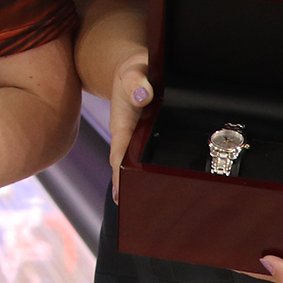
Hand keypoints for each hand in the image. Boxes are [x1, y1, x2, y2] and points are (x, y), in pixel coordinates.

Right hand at [105, 48, 151, 202]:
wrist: (134, 68)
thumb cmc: (135, 69)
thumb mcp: (135, 69)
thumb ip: (137, 80)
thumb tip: (143, 95)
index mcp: (122, 123)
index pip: (119, 153)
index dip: (120, 175)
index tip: (120, 195)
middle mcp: (127, 136)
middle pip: (125, 167)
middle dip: (128, 189)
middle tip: (137, 215)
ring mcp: (137, 140)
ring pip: (137, 166)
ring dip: (140, 185)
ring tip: (149, 212)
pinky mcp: (147, 140)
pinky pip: (148, 159)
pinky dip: (153, 175)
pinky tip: (163, 190)